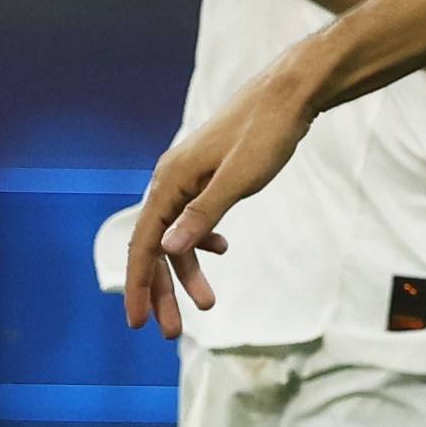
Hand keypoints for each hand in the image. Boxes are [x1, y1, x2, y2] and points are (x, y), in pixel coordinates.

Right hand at [123, 53, 327, 335]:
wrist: (288, 94)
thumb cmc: (266, 134)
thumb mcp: (238, 180)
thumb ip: (203, 215)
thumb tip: (169, 249)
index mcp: (170, 181)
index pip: (144, 244)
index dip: (139, 286)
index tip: (137, 323)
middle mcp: (171, 179)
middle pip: (157, 245)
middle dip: (163, 290)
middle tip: (171, 332)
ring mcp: (188, 177)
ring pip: (178, 234)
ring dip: (189, 270)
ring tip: (207, 303)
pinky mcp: (207, 175)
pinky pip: (194, 216)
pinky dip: (203, 239)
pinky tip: (222, 250)